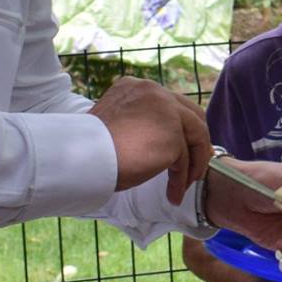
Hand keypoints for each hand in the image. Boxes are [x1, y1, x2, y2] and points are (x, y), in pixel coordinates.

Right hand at [88, 77, 212, 204]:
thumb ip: (141, 124)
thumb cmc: (92, 149)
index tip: (185, 148)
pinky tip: (172, 194)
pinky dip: (180, 180)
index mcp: (138, 87)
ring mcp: (167, 111)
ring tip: (182, 187)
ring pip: (194, 138)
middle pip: (192, 115)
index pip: (172, 104)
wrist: (84, 157)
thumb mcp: (118, 126)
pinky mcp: (173, 135)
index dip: (183, 127)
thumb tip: (163, 142)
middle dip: (197, 143)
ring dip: (191, 166)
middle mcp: (155, 92)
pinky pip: (184, 161)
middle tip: (195, 167)